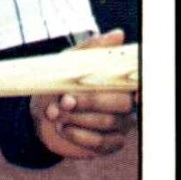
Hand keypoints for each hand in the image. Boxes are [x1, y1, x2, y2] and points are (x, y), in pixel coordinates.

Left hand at [30, 30, 137, 159]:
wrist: (39, 114)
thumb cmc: (59, 83)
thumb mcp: (69, 61)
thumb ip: (92, 48)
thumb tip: (118, 35)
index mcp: (118, 82)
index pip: (139, 84)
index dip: (140, 88)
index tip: (134, 93)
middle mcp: (125, 104)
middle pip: (121, 104)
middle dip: (90, 102)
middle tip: (64, 100)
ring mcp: (119, 126)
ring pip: (108, 123)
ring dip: (78, 118)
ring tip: (55, 113)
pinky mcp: (108, 144)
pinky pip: (101, 142)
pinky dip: (78, 135)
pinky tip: (63, 128)